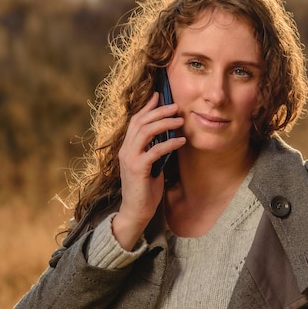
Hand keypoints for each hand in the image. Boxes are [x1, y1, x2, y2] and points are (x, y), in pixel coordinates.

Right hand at [112, 93, 184, 249]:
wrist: (136, 211)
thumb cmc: (145, 190)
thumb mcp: (150, 166)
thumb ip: (154, 151)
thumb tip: (168, 137)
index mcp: (127, 148)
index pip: (135, 121)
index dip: (147, 107)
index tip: (159, 96)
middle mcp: (126, 150)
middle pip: (140, 122)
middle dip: (159, 111)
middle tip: (175, 106)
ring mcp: (130, 158)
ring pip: (146, 132)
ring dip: (165, 123)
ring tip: (180, 120)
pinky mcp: (137, 169)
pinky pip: (155, 150)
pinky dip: (170, 143)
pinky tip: (181, 141)